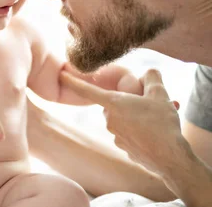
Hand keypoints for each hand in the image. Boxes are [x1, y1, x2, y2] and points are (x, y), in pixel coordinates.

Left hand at [61, 69, 186, 175]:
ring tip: (163, 117)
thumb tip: (149, 73)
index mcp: (113, 103)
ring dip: (141, 115)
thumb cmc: (162, 124)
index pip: (87, 90)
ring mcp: (116, 136)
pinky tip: (159, 131)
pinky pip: (132, 133)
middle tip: (153, 101)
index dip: (73, 81)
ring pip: (127, 118)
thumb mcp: (160, 94)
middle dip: (132, 101)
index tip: (61, 75)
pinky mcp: (125, 148)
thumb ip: (152, 78)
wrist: (171, 160)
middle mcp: (110, 119)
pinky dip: (143, 129)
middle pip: (116, 103)